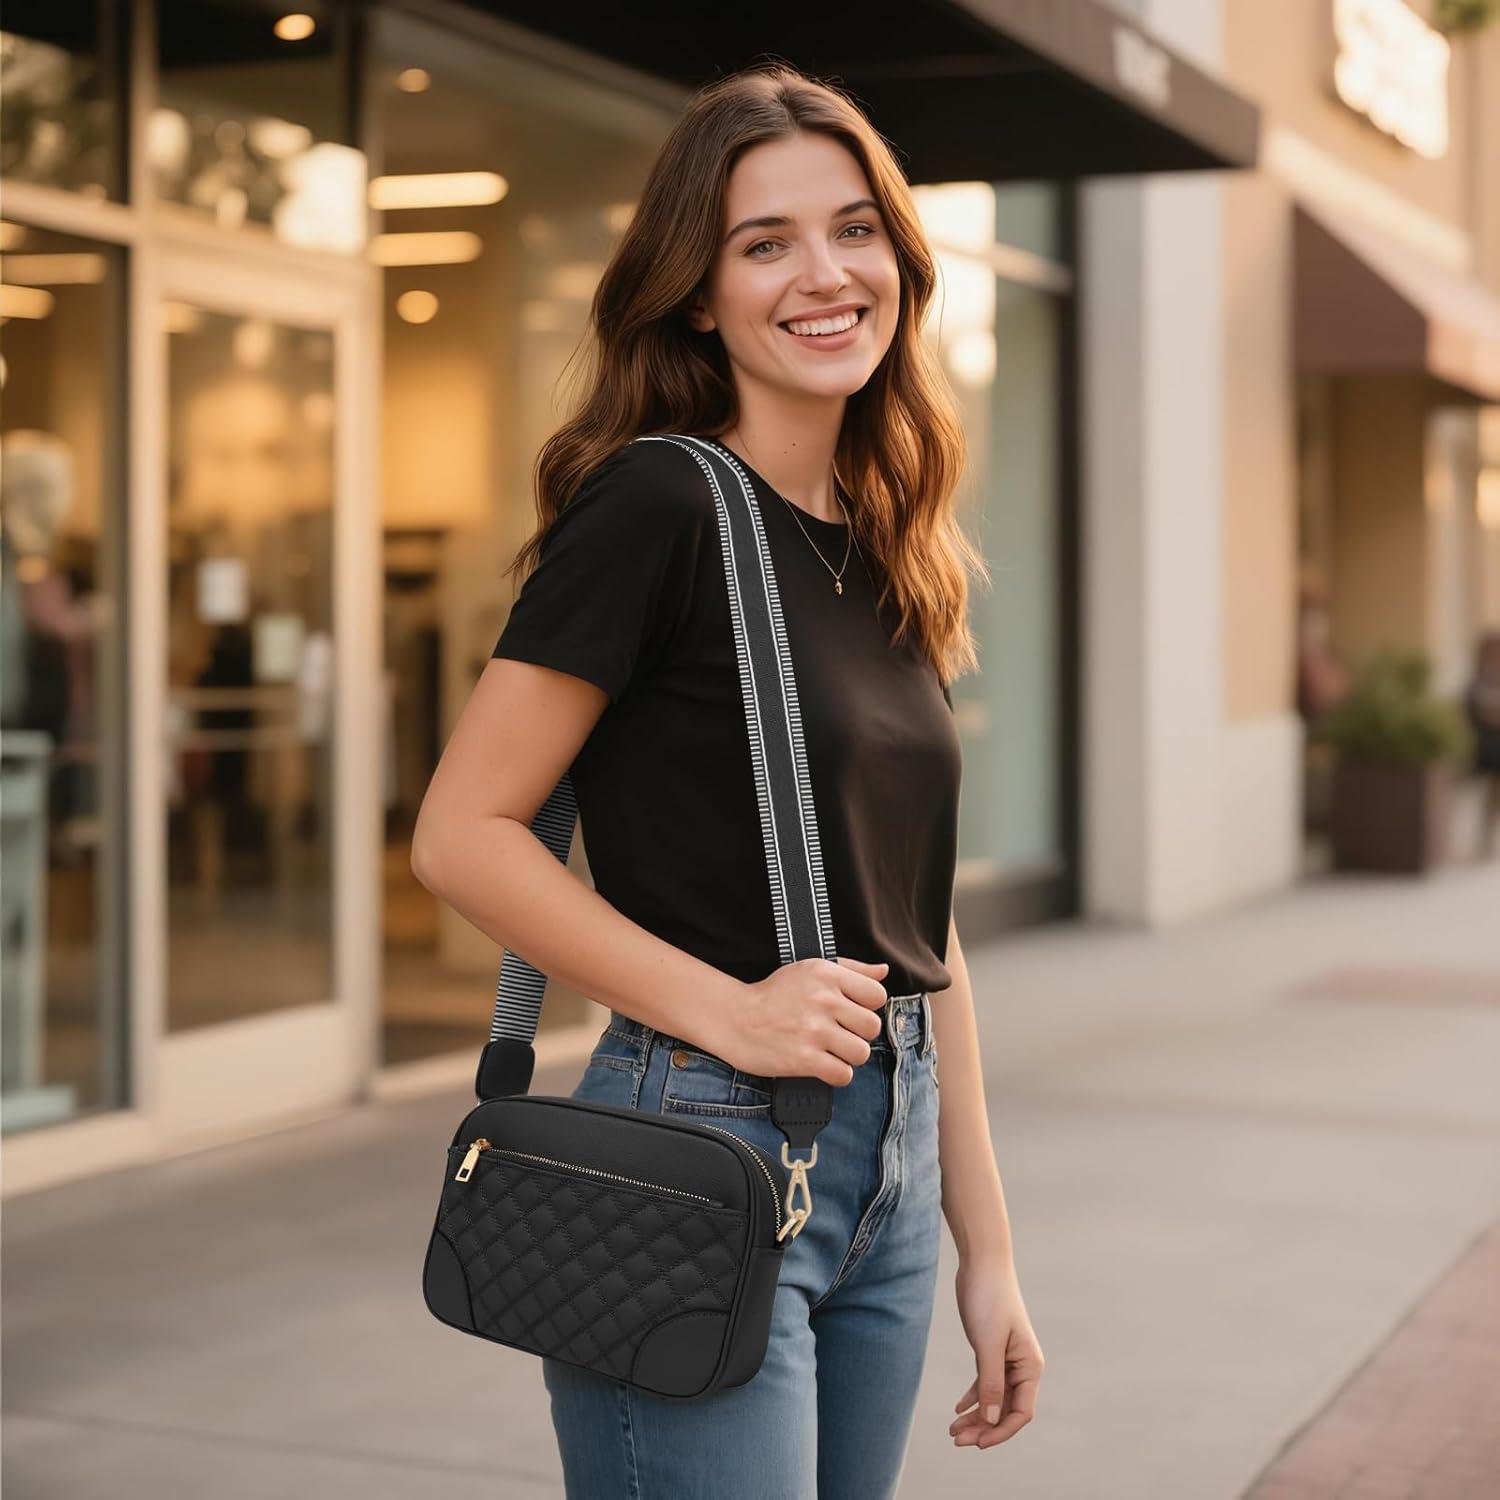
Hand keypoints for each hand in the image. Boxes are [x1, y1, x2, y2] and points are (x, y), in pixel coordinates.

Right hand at [710, 957, 888, 1085]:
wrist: (735, 1018)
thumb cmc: (774, 994)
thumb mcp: (811, 970)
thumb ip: (852, 969)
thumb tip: (884, 971)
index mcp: (827, 974)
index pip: (877, 995)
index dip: (868, 1006)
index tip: (851, 1011)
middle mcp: (823, 1000)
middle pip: (872, 1027)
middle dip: (859, 1034)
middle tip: (840, 1033)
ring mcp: (813, 1031)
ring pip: (861, 1053)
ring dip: (848, 1056)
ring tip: (832, 1050)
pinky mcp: (803, 1059)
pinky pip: (843, 1074)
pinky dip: (836, 1074)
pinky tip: (823, 1065)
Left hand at [949, 1256, 1043, 1448]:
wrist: (982, 1264)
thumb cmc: (989, 1300)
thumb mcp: (987, 1345)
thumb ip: (990, 1384)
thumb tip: (991, 1421)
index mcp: (1030, 1367)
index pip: (1021, 1412)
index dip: (1000, 1431)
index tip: (977, 1443)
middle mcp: (1022, 1366)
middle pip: (1005, 1409)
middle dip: (983, 1427)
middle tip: (956, 1439)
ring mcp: (1007, 1358)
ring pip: (993, 1397)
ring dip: (976, 1415)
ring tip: (952, 1430)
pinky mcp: (991, 1349)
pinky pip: (985, 1382)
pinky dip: (973, 1396)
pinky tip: (958, 1408)